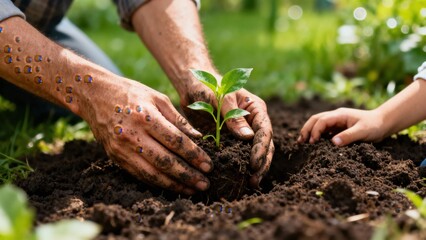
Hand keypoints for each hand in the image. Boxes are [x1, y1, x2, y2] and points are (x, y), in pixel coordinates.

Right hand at [82, 78, 211, 194]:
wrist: (94, 95)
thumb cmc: (130, 93)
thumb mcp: (157, 98)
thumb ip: (178, 119)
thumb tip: (198, 138)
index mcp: (146, 116)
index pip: (176, 141)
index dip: (194, 156)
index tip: (209, 165)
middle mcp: (132, 135)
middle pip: (165, 161)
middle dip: (188, 175)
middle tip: (205, 183)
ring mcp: (121, 148)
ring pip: (152, 174)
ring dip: (175, 184)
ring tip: (192, 189)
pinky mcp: (115, 158)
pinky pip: (139, 175)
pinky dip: (158, 183)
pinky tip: (173, 186)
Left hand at [180, 82, 273, 187]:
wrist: (193, 88)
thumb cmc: (208, 86)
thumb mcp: (220, 98)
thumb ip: (232, 115)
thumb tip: (248, 137)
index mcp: (255, 109)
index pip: (264, 130)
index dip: (261, 148)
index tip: (254, 164)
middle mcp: (253, 122)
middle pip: (264, 145)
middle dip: (262, 163)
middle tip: (255, 180)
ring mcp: (242, 133)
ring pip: (254, 153)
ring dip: (255, 169)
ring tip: (251, 184)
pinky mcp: (231, 141)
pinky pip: (238, 155)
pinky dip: (240, 167)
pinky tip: (238, 180)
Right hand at [297, 108, 386, 145]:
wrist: (383, 123)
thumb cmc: (374, 126)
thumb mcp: (363, 132)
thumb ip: (348, 136)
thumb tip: (332, 142)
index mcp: (340, 115)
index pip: (321, 120)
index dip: (314, 131)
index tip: (312, 142)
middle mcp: (336, 116)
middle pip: (315, 119)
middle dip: (306, 129)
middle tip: (300, 142)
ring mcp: (336, 121)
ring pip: (317, 123)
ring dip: (309, 131)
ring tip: (302, 142)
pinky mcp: (338, 127)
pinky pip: (323, 130)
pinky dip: (316, 135)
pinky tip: (313, 143)